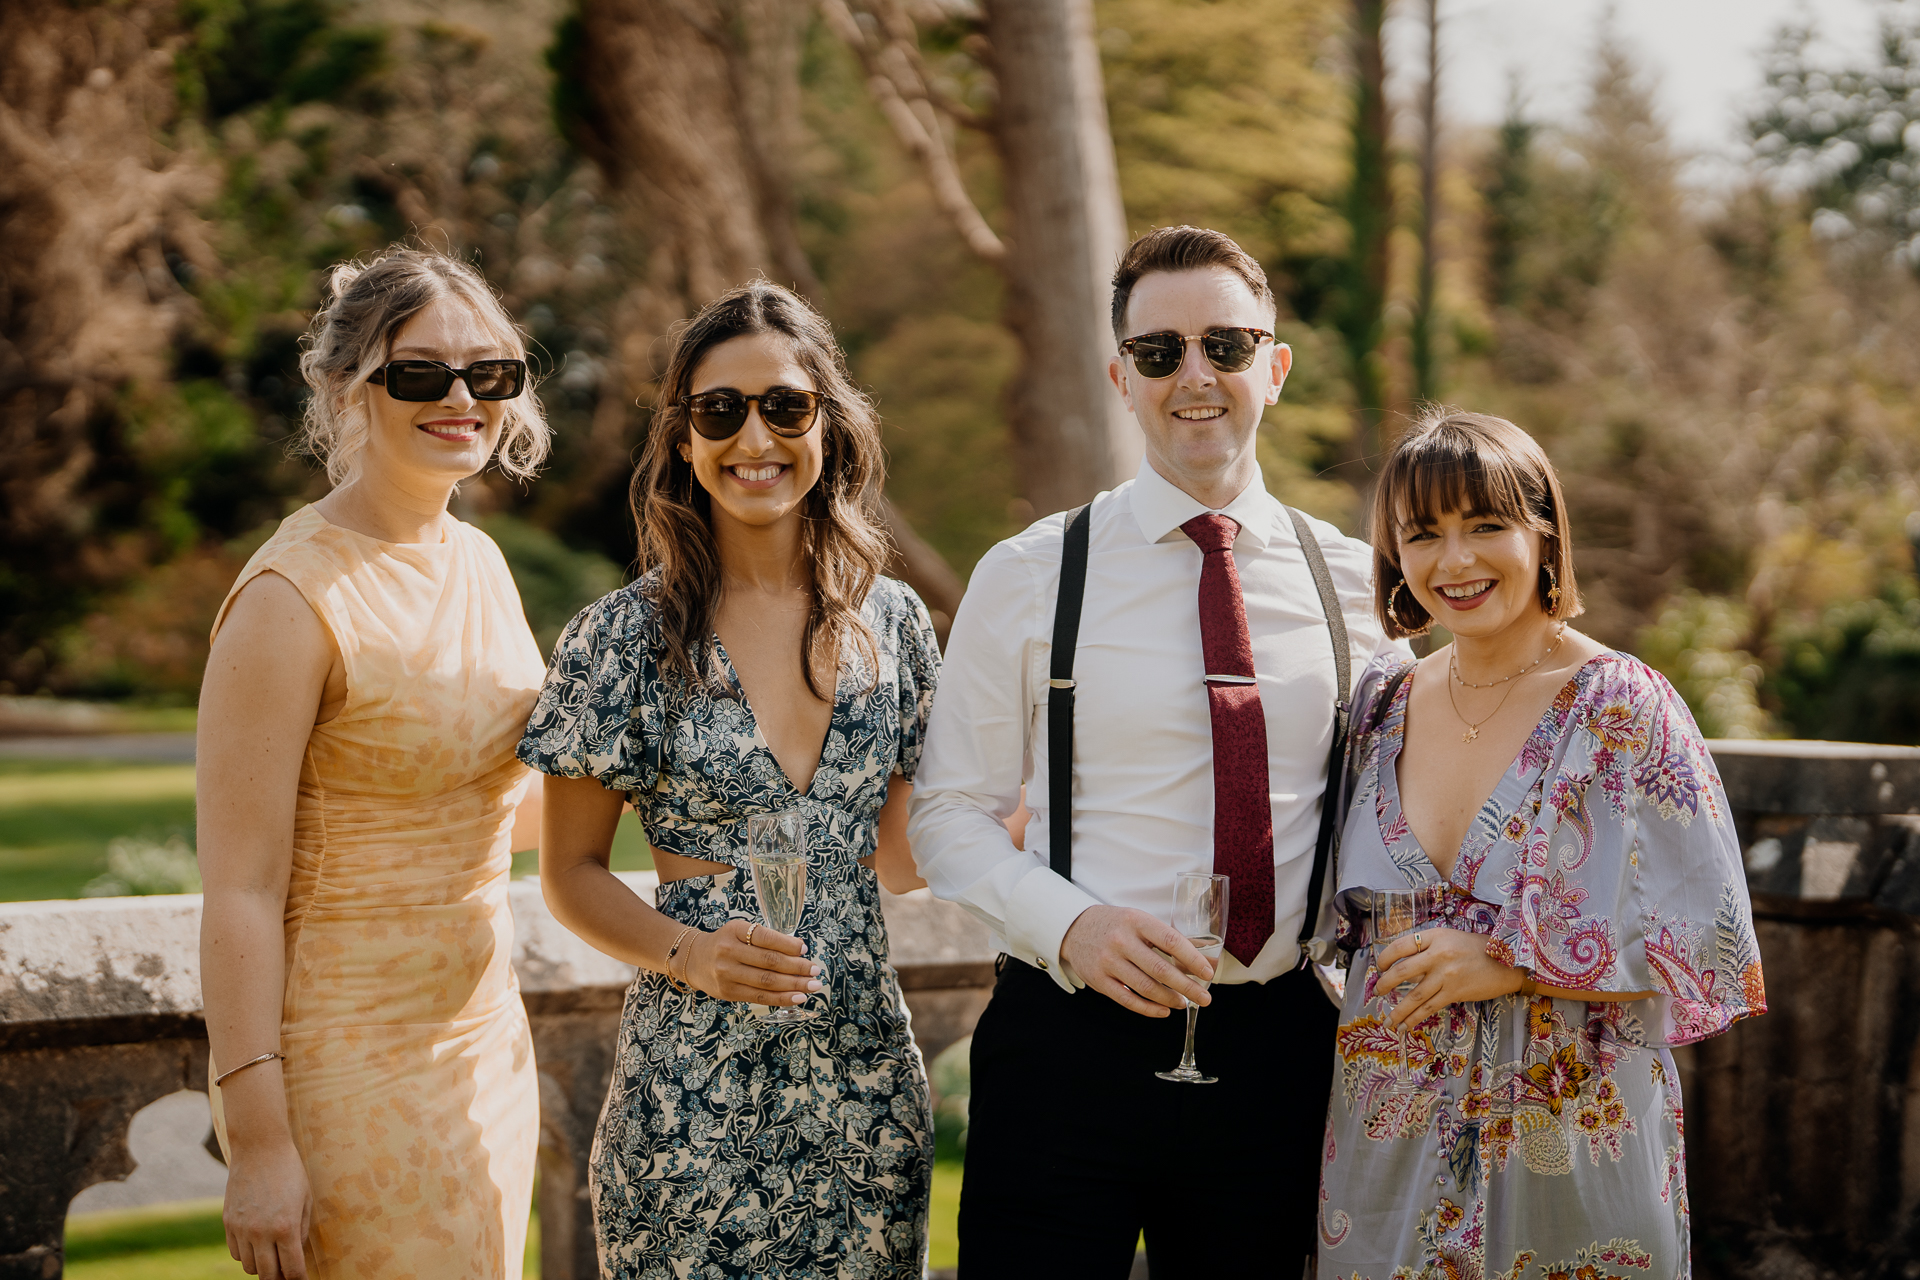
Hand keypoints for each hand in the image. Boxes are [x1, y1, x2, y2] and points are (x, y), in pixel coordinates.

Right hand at [223, 1137, 311, 1278]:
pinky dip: (246, 1255)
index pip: (292, 1269)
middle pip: (268, 1275)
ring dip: (262, 1266)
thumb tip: (295, 1254)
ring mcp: (242, 1229)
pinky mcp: (227, 1223)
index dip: (298, 1279)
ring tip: (272, 1256)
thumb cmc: (289, 1171)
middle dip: (279, 1278)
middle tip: (286, 1272)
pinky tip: (256, 1244)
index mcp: (285, 1227)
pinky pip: (235, 1253)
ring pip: (249, 1267)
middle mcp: (261, 1232)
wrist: (260, 1147)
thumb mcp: (305, 1200)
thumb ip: (301, 1231)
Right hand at [683, 919, 822, 1005]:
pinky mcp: (728, 993)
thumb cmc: (726, 943)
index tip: (805, 949)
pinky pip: (759, 997)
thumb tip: (799, 950)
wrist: (694, 959)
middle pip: (769, 963)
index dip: (788, 945)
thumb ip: (766, 939)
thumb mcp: (741, 931)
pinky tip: (797, 997)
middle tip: (816, 971)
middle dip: (797, 968)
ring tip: (812, 986)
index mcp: (735, 931)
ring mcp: (727, 974)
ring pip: (767, 982)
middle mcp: (729, 952)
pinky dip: (781, 998)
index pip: (766, 938)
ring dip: (794, 986)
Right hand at [1059, 905, 1213, 1017]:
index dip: (1192, 959)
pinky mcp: (1098, 979)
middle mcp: (1121, 940)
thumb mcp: (1140, 921)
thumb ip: (1168, 939)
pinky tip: (1164, 1010)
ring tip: (1183, 1003)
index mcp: (1136, 921)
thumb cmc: (1117, 925)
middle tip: (1204, 998)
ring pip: (1145, 987)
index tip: (1207, 973)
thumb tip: (1204, 960)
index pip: (1170, 941)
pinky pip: (1128, 1000)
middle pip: (1160, 969)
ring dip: (1169, 999)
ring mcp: (1108, 961)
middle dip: (1187, 987)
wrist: (1075, 928)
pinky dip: (1149, 1009)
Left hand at [1374, 927, 1523, 1028]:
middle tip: (1377, 993)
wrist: (1508, 962)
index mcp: (1435, 937)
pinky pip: (1429, 1008)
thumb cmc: (1478, 948)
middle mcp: (1438, 954)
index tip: (1380, 967)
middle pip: (1402, 971)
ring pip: (1414, 995)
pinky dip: (1415, 1018)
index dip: (1385, 958)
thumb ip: (1428, 947)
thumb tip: (1402, 963)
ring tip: (1387, 1021)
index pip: (1400, 945)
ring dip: (1398, 1011)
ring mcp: (1446, 975)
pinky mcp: (1454, 992)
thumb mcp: (1450, 938)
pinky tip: (1406, 1025)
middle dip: (1385, 985)